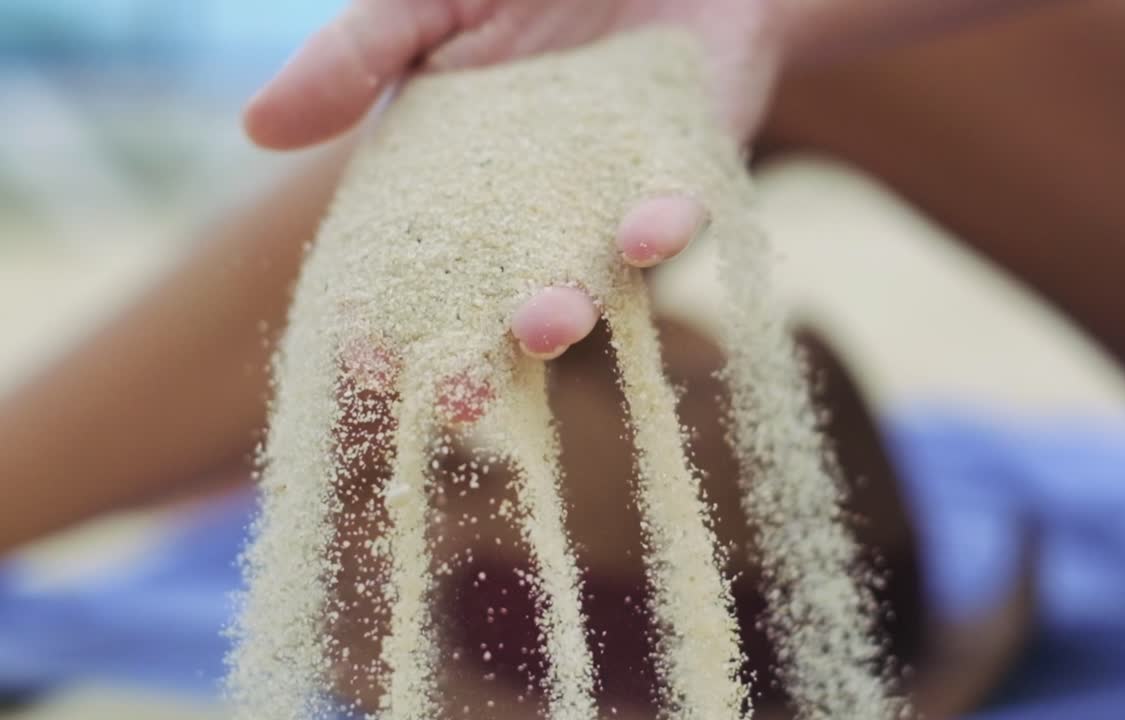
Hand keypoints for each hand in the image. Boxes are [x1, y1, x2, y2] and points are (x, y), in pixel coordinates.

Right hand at [246, 0, 789, 360]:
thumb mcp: (424, 2)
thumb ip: (355, 57)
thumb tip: (256, 128)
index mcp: (450, 181)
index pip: (409, 270)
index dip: (388, 321)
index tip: (369, 363)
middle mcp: (531, 212)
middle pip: (496, 304)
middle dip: (480, 355)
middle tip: (458, 398)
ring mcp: (610, 201)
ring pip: (590, 278)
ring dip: (570, 309)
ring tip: (544, 327)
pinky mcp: (686, 172)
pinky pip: (679, 211)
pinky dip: (664, 226)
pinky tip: (644, 235)